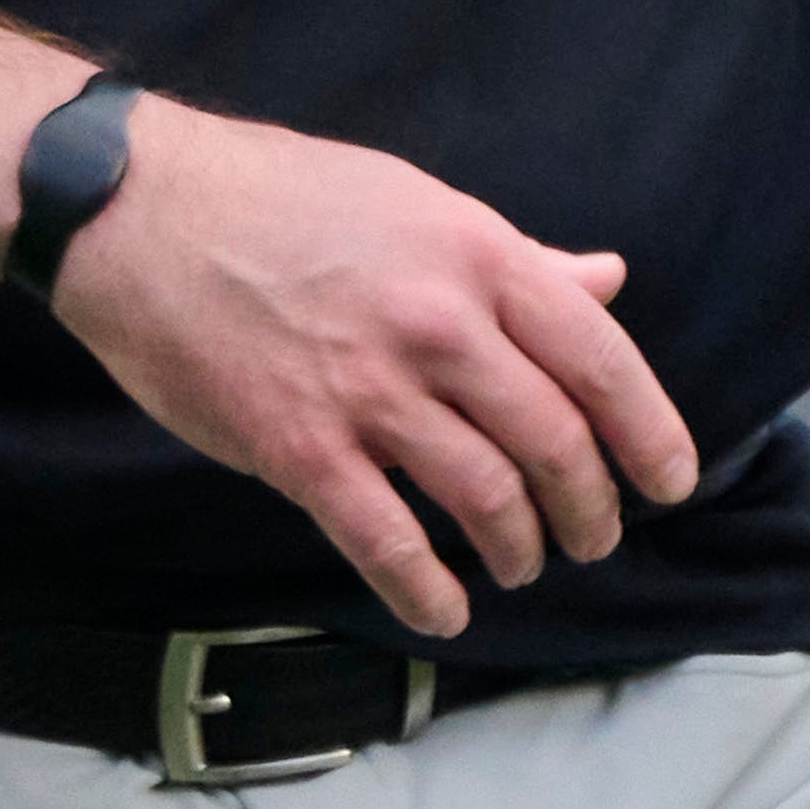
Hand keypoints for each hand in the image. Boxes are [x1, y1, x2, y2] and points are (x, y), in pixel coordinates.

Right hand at [47, 94, 698, 643]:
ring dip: (519, 548)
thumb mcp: (414, 204)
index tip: (671, 482)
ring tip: (522, 563)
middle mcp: (439, 325)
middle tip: (594, 537)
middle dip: (590, 508)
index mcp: (477, 255)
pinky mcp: (299, 446)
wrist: (138, 210)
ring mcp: (369, 390)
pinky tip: (445, 610)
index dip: (649, 432)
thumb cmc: (278, 198)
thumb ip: (514, 258)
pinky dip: (428, 589)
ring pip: (486, 497)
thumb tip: (605, 281)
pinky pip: (387, 540)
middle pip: (554, 442)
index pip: (600, 358)